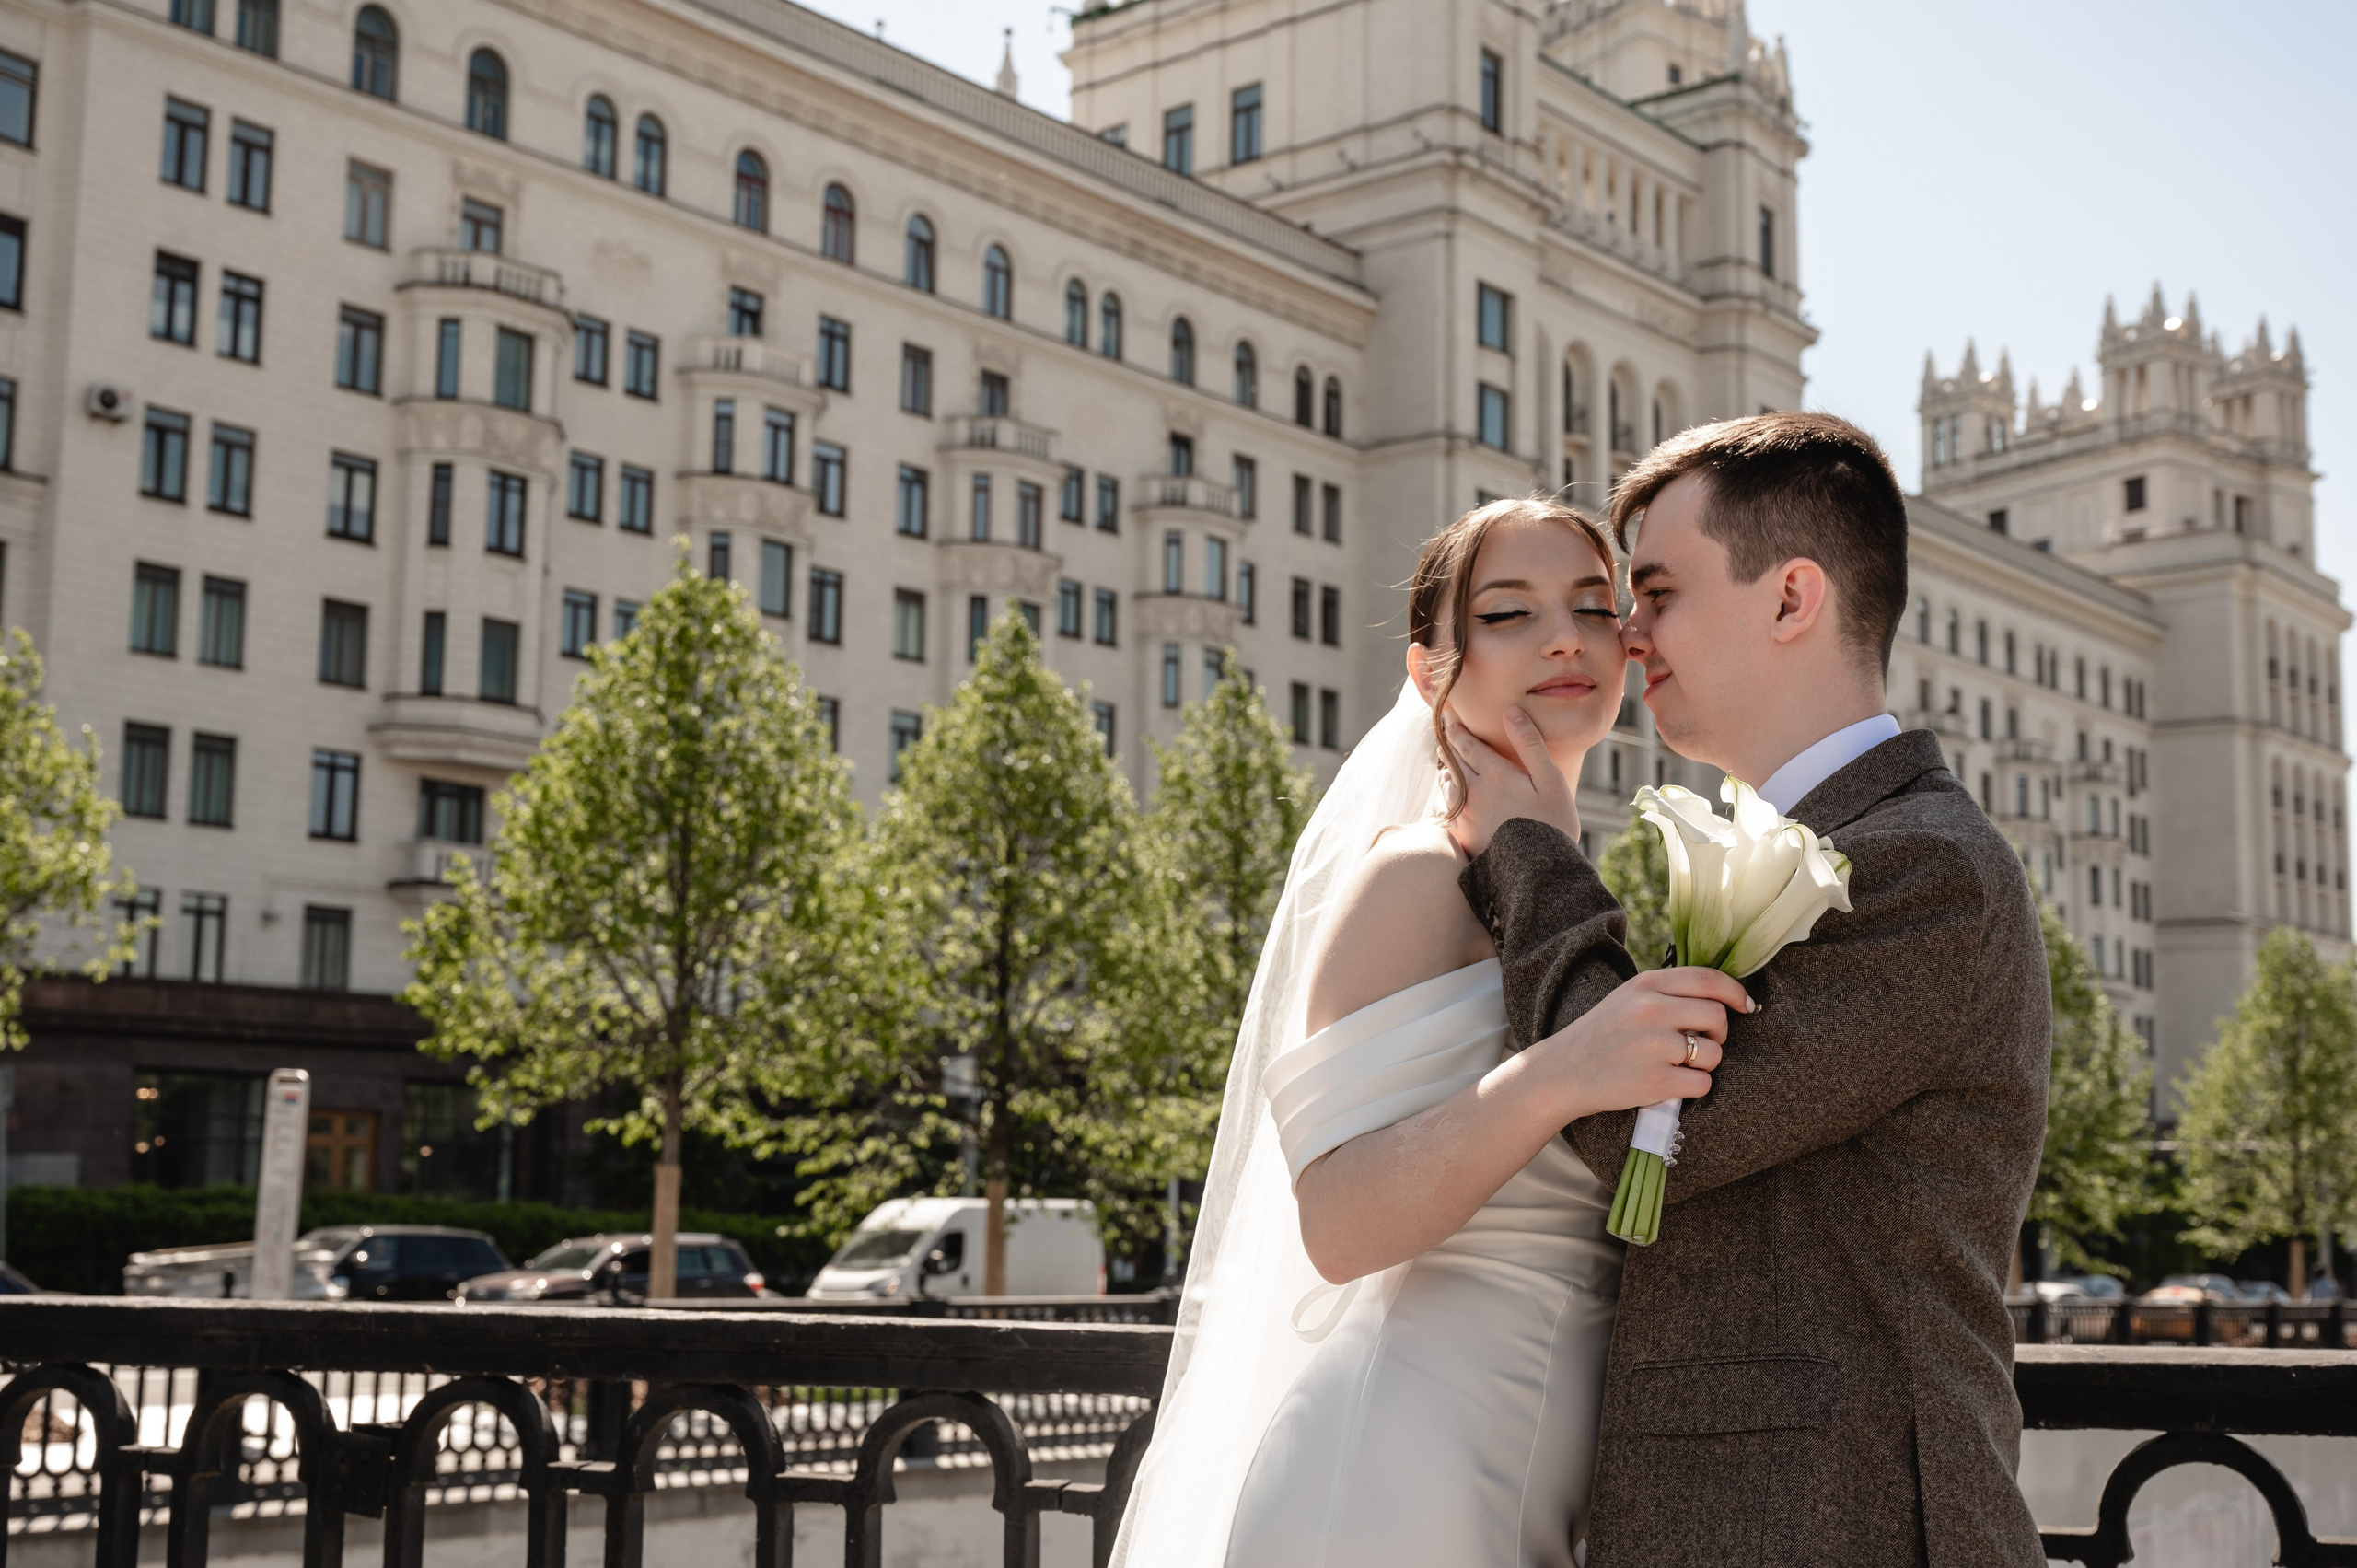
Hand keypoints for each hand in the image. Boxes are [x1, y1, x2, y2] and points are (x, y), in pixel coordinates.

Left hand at [1442, 707, 1580, 858]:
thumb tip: (1510, 711)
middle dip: (1449, 747)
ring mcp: (1464, 816)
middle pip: (1452, 762)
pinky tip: (1448, 801)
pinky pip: (1444, 812)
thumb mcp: (1551, 780)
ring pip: (1445, 786)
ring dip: (1446, 773)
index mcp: (1494, 774)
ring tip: (1448, 767)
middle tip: (1444, 737)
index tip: (1450, 719)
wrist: (1540, 874)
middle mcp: (1472, 792)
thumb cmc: (1553, 824)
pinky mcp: (1461, 837)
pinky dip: (1444, 801)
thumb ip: (1529, 744)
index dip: (1457, 729)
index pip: (1466, 744)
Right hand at [1525, 967, 1753, 1122]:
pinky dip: (1694, 1087)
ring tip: (1678, 1065)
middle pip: (1717, 1016)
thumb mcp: (1627, 998)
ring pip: (1714, 1053)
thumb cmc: (1600, 1035)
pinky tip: (1671, 1083)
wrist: (1561, 1073)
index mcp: (1646, 985)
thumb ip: (1667, 992)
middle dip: (1718, 1033)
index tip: (1746, 1005)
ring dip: (1705, 1063)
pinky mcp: (1657, 1080)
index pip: (1708, 979)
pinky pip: (1703, 1083)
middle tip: (1700, 1043)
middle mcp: (1651, 1010)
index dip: (1735, 992)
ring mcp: (1655, 1046)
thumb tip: (1720, 995)